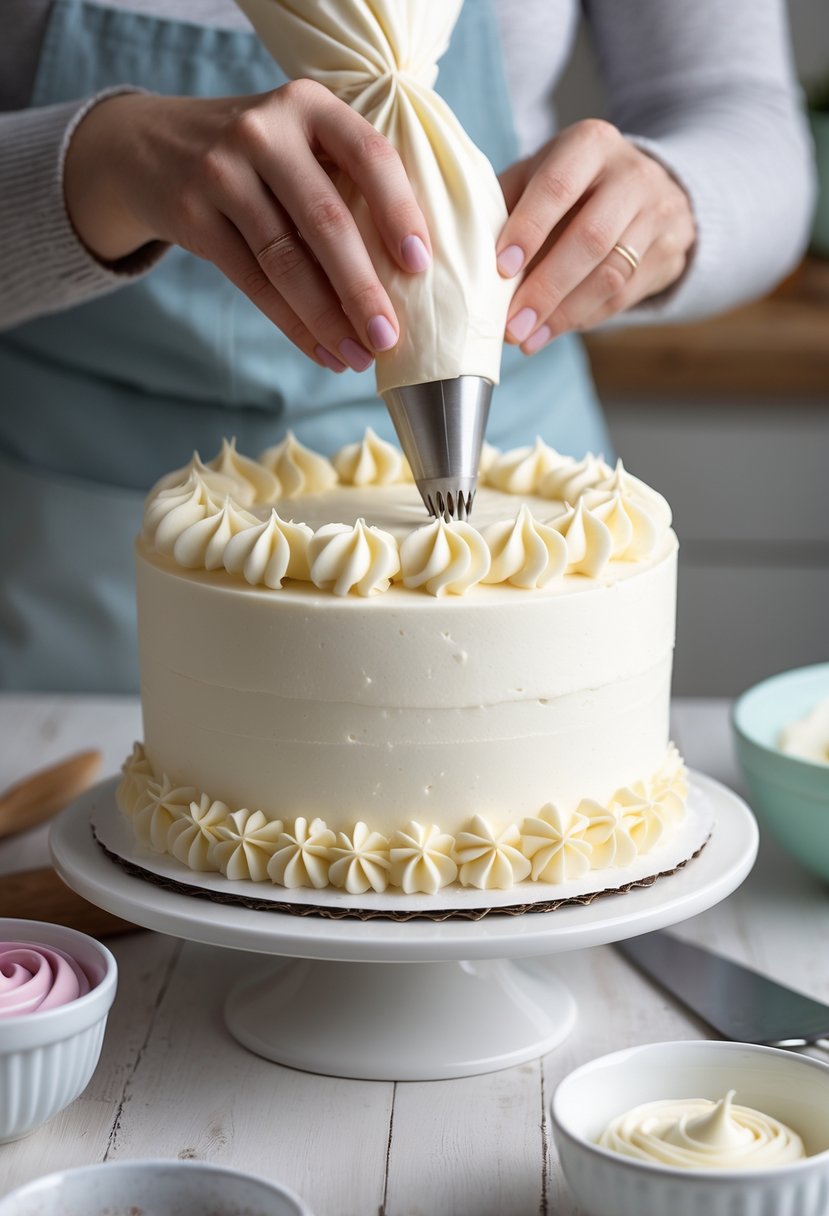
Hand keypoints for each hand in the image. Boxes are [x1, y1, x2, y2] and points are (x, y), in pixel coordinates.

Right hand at [64, 84, 432, 372]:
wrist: (150, 146)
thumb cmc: (257, 158)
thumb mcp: (299, 141)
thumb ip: (346, 179)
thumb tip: (407, 273)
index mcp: (309, 105)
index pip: (369, 156)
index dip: (399, 212)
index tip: (419, 265)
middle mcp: (264, 131)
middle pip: (325, 221)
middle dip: (362, 289)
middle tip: (389, 338)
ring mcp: (221, 171)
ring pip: (286, 261)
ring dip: (328, 320)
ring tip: (358, 357)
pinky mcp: (192, 213)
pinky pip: (254, 283)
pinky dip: (293, 325)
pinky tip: (321, 350)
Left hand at [496, 119, 695, 352]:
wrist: (644, 187)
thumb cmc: (571, 184)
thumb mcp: (538, 174)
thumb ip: (505, 204)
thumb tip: (463, 252)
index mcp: (591, 143)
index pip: (558, 186)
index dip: (529, 228)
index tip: (501, 269)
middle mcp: (632, 173)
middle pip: (590, 238)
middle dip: (546, 287)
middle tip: (511, 325)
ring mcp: (658, 213)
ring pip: (611, 273)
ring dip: (563, 313)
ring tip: (526, 338)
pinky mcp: (669, 251)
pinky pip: (625, 295)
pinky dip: (583, 318)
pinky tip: (551, 332)